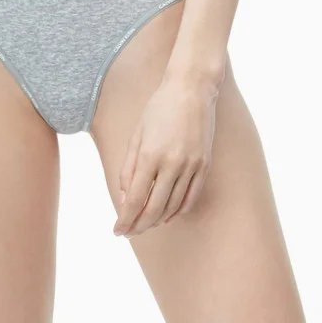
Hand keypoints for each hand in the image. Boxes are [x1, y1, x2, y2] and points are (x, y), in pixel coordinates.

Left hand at [114, 70, 219, 237]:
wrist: (191, 89)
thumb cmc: (158, 108)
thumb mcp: (136, 135)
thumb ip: (129, 168)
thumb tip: (125, 198)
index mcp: (150, 155)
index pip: (135, 199)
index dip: (125, 219)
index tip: (117, 230)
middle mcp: (172, 163)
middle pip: (154, 208)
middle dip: (139, 225)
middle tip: (128, 233)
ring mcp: (191, 165)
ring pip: (173, 207)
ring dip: (157, 221)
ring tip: (144, 226)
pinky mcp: (204, 165)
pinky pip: (191, 197)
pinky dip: (178, 211)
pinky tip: (167, 216)